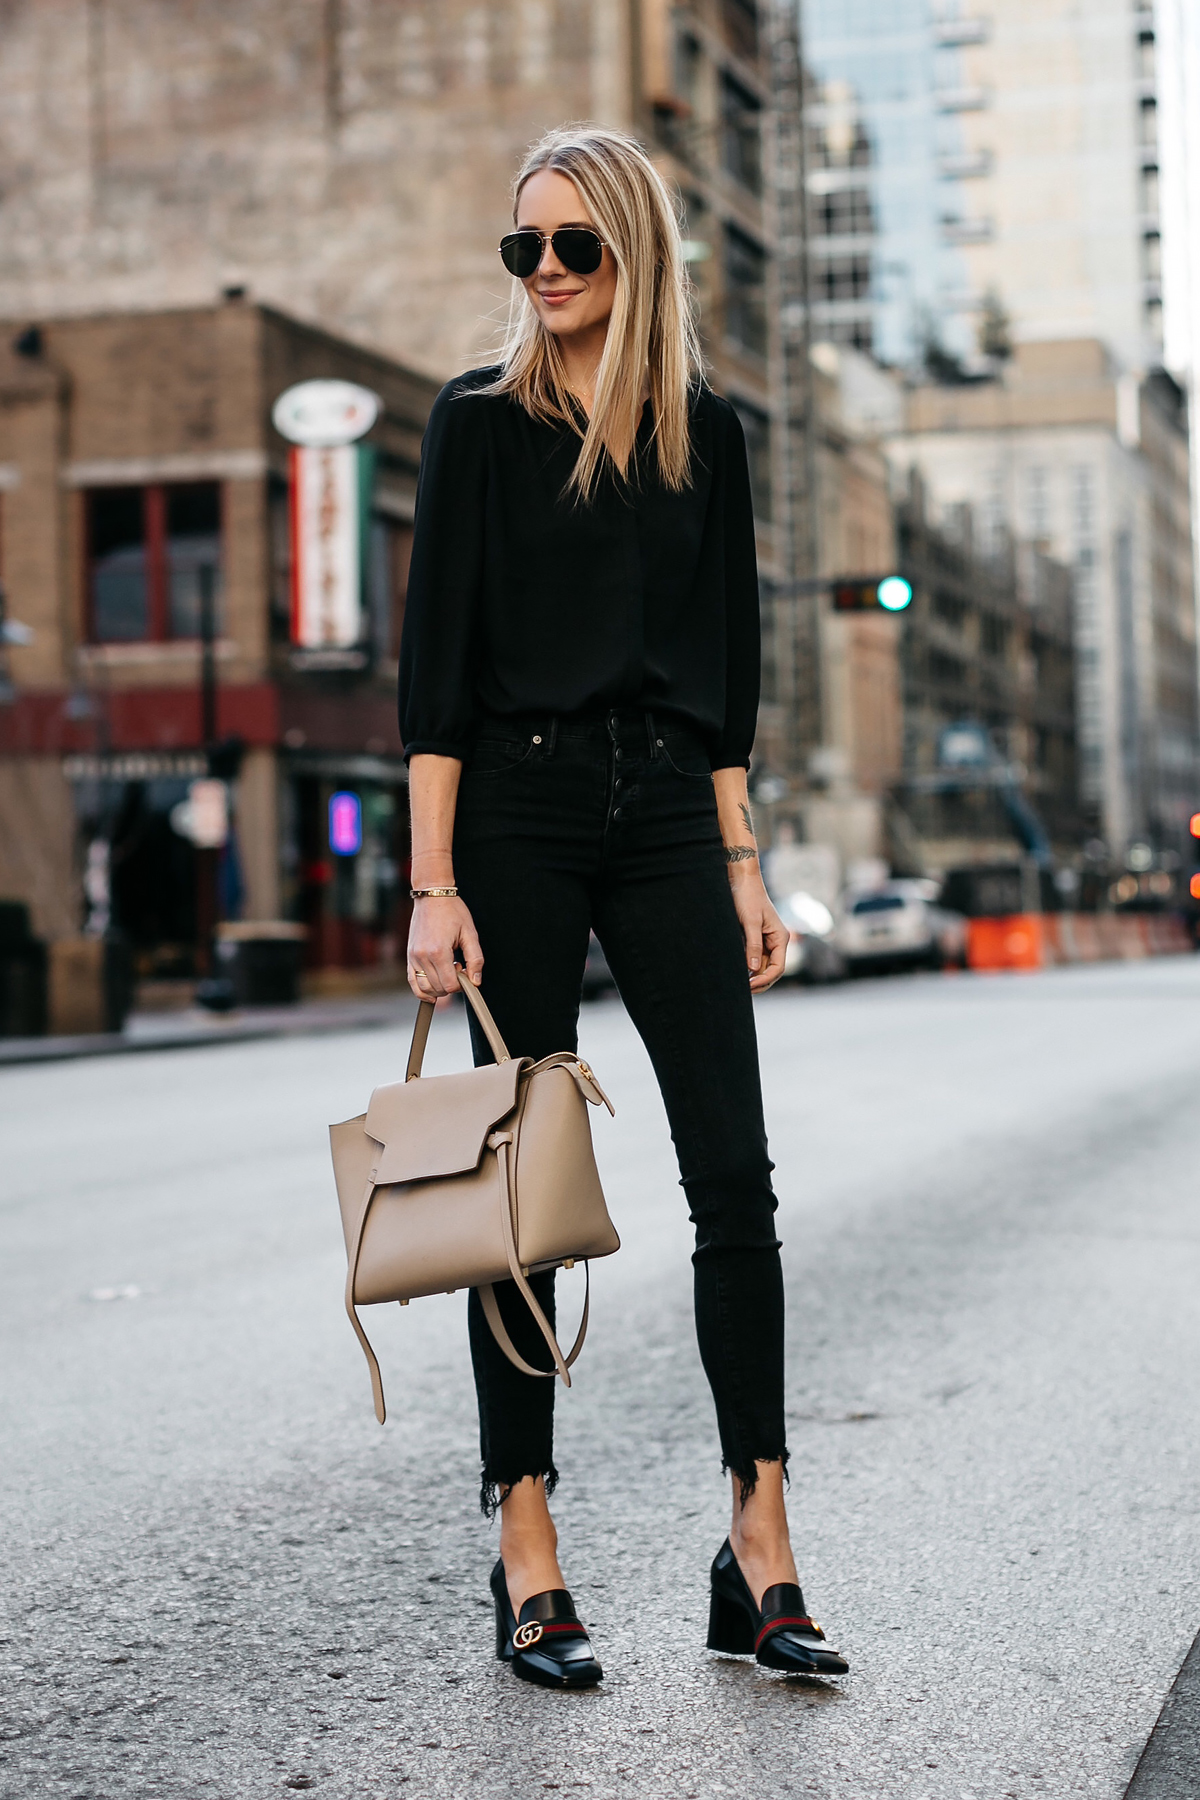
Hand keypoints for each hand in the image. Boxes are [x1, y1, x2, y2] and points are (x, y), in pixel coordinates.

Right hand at [407, 895, 483, 1000]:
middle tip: (459, 967)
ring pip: (425, 988)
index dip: (461, 984)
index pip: (449, 985)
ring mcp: (413, 957)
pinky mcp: (409, 956)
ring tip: (447, 971)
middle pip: (438, 988)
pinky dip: (422, 990)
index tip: (465, 970)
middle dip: (451, 985)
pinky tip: (432, 992)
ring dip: (439, 988)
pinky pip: (412, 981)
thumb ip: (475, 959)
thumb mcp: (470, 933)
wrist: (432, 895)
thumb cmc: (452, 911)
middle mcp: (422, 956)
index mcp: (438, 952)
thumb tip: (476, 981)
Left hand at [728, 869, 787, 992]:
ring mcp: (765, 941)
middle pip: (771, 970)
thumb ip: (753, 945)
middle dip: (760, 982)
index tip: (750, 985)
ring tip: (738, 984)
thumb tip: (754, 969)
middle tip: (742, 990)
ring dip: (752, 976)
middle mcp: (775, 942)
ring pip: (761, 966)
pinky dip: (747, 967)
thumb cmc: (748, 897)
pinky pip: (753, 958)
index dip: (765, 979)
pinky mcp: (755, 938)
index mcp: (780, 938)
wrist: (741, 880)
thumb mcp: (750, 922)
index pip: (778, 967)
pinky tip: (737, 972)